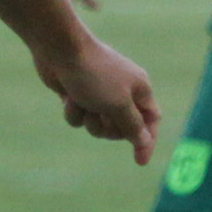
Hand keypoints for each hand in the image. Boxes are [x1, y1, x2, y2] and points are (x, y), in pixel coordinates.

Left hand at [38, 30, 161, 161]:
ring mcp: (99, 93)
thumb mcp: (119, 104)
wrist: (60, 50)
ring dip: (88, 119)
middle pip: (122, 128)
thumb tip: (144, 140)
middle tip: (100, 116)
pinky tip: (68, 96)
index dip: (147, 140)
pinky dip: (73, 111)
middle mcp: (122, 92)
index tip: (140, 162)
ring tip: (83, 102)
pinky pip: (80, 117)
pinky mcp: (79, 95)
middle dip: (108, 128)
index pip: (151, 120)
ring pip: (97, 125)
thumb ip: (132, 125)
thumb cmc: (95, 75)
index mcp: (140, 89)